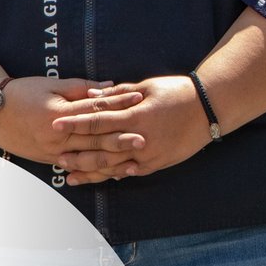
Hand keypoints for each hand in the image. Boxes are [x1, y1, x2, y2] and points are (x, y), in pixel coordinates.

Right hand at [0, 76, 144, 171]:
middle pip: (95, 139)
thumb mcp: (51, 85)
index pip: (94, 108)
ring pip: (88, 159)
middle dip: (121, 139)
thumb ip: (81, 87)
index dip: (118, 103)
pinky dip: (96, 171)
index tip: (139, 98)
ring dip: (113, 162)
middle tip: (146, 138)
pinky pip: (78, 167)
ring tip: (136, 162)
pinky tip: (113, 173)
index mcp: (58, 114)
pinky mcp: (51, 160)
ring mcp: (54, 152)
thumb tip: (109, 87)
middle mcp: (57, 136)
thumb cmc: (23, 93)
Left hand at [50, 75, 211, 184]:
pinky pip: (130, 172)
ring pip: (112, 166)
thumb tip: (92, 97)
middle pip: (100, 148)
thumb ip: (119, 94)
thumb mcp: (148, 86)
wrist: (210, 109)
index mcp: (135, 115)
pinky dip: (113, 175)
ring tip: (70, 175)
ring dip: (89, 171)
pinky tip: (100, 179)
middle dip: (76, 152)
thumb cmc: (179, 92)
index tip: (55, 124)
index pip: (97, 121)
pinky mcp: (157, 163)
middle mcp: (139, 138)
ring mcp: (148, 154)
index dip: (74, 124)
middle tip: (55, 156)